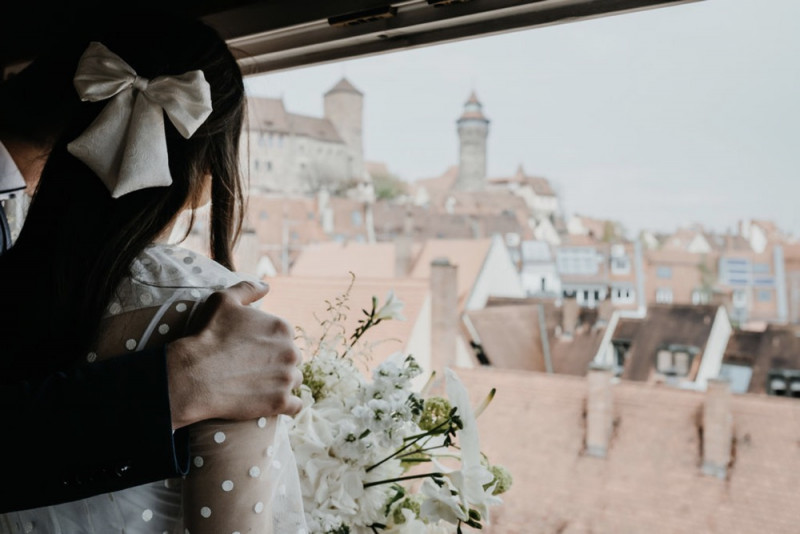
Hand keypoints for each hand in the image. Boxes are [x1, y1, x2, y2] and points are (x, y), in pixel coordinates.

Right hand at [166, 281, 302, 429]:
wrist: (193, 375)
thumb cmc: (207, 335)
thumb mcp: (224, 300)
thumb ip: (248, 288)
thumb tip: (267, 286)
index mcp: (282, 327)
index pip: (286, 337)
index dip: (270, 345)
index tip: (254, 352)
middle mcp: (291, 351)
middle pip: (292, 359)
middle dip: (278, 363)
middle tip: (255, 370)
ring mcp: (287, 378)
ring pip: (294, 380)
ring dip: (282, 383)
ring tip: (261, 386)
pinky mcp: (280, 402)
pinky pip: (296, 406)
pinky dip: (288, 405)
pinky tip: (275, 403)